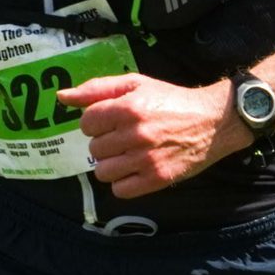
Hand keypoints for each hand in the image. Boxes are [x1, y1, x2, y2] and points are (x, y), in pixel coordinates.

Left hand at [58, 73, 240, 197]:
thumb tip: (62, 96)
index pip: (86, 123)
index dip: (96, 122)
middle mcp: (136, 134)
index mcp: (129, 108)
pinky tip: (134, 169)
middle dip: (104, 142)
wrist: (213, 121)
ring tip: (127, 154)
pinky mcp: (157, 179)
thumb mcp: (136, 85)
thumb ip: (97, 89)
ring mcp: (146, 159)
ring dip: (111, 163)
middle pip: (93, 148)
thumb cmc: (171, 101)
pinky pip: (120, 190)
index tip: (110, 121)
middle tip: (124, 137)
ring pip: (102, 171)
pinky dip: (123, 182)